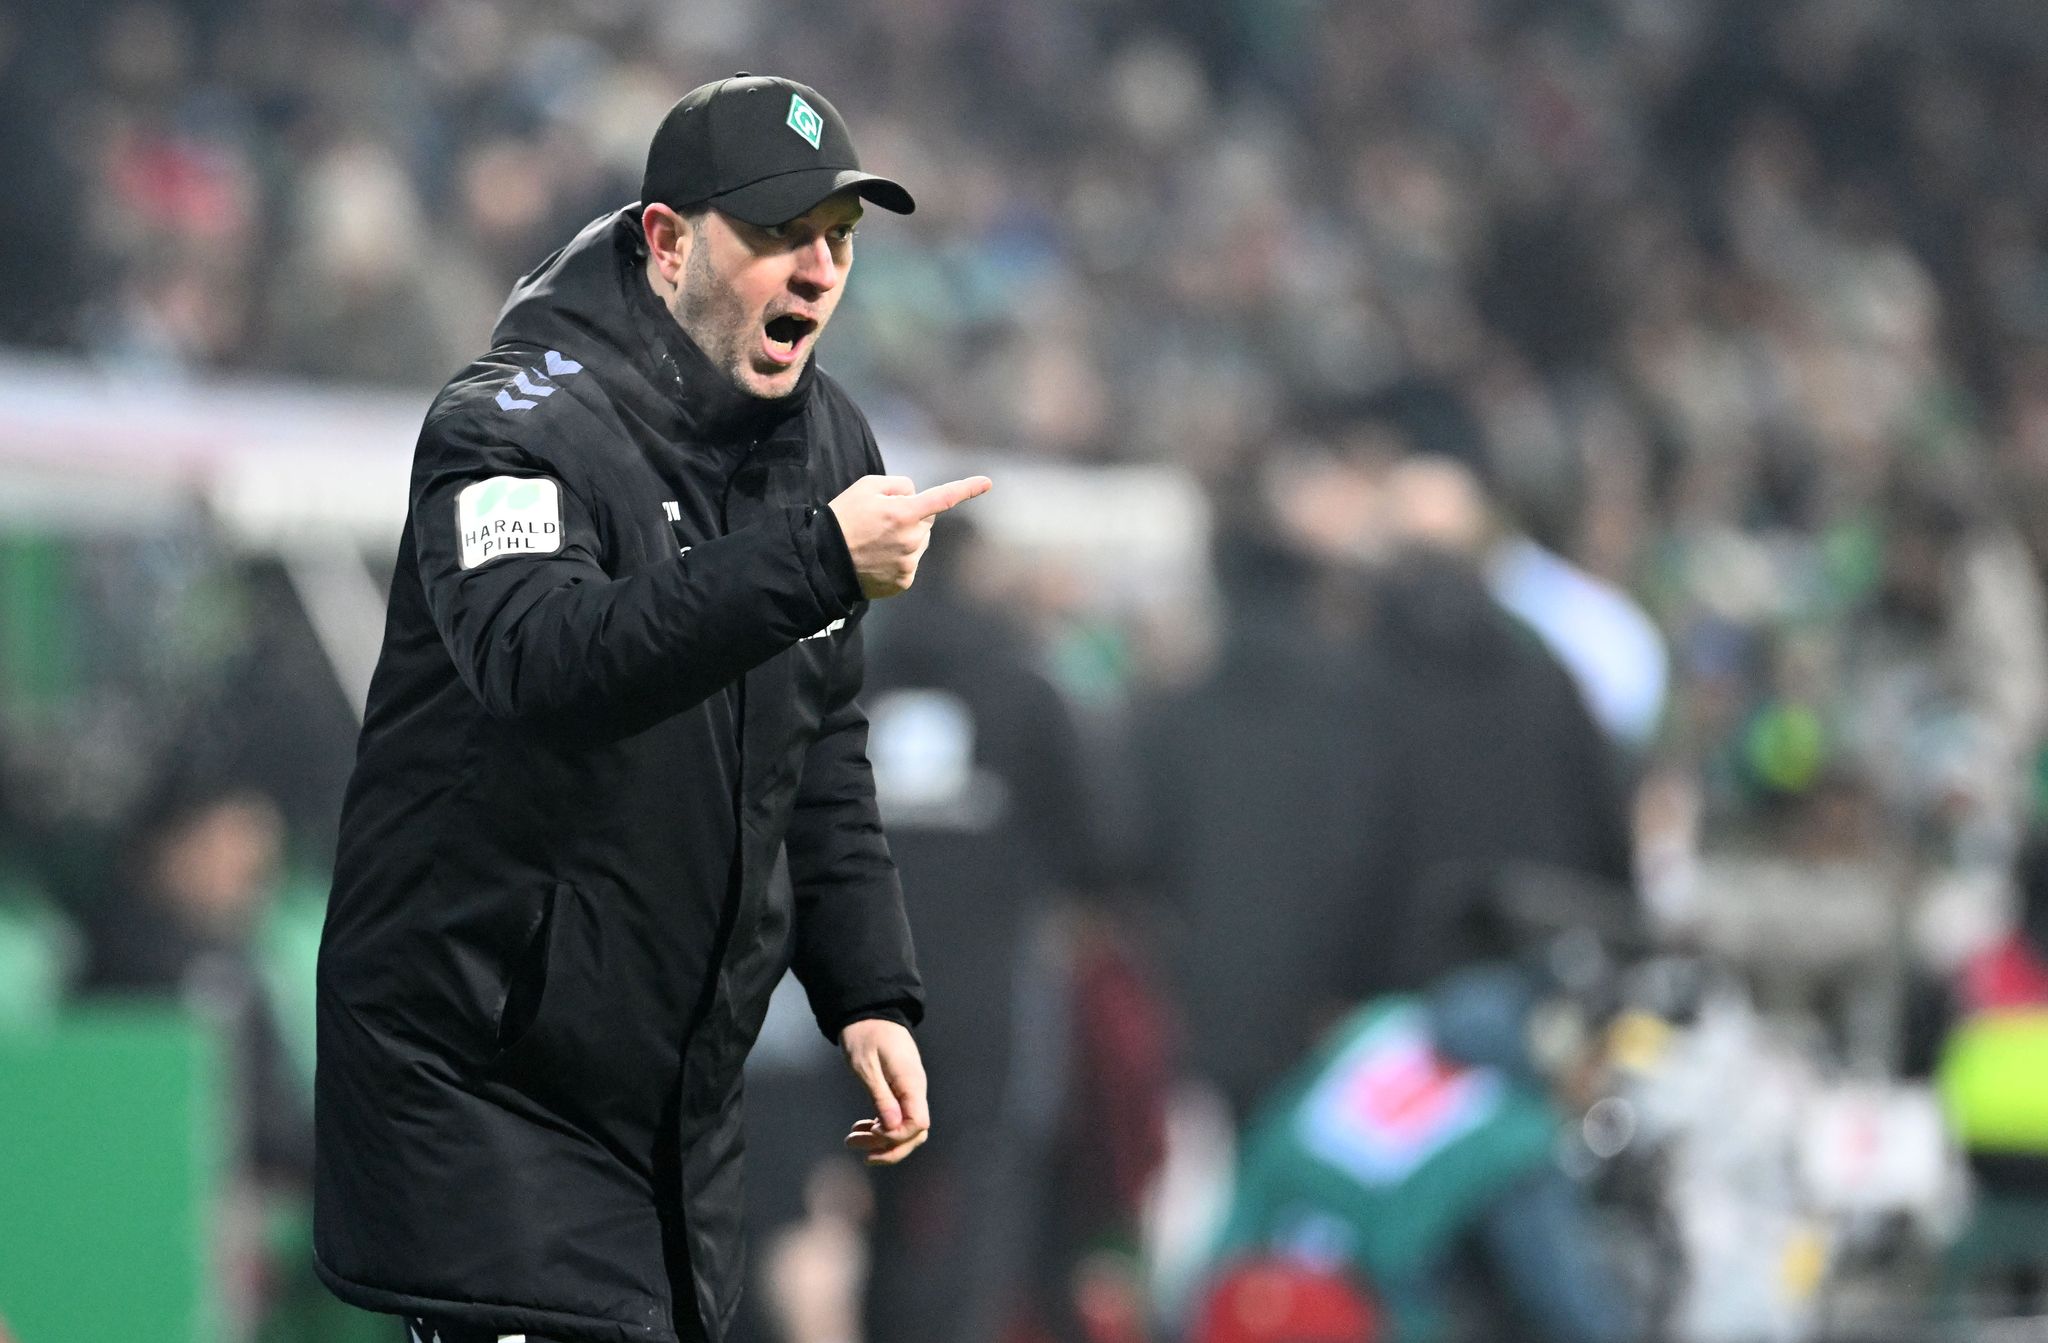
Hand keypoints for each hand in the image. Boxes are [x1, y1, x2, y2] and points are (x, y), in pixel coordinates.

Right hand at [827, 475, 992, 599]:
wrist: (824, 559)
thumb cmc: (844, 518)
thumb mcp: (866, 486)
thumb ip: (899, 485)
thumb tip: (916, 495)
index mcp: (905, 512)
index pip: (943, 498)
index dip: (967, 489)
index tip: (987, 482)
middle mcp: (912, 539)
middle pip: (926, 521)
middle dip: (912, 517)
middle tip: (882, 521)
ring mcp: (910, 562)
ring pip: (919, 543)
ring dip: (905, 538)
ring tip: (875, 542)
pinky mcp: (904, 581)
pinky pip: (910, 563)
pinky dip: (899, 559)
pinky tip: (877, 559)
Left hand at [839, 1017, 929, 1165]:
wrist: (869, 1013)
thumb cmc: (865, 1036)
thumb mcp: (866, 1066)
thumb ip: (881, 1097)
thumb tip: (892, 1129)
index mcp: (911, 1082)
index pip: (917, 1124)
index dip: (896, 1137)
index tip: (871, 1131)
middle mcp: (915, 1089)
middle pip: (914, 1133)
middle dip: (888, 1148)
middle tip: (855, 1147)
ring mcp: (910, 1091)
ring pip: (905, 1129)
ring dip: (880, 1140)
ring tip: (851, 1139)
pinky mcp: (901, 1091)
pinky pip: (897, 1118)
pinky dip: (880, 1128)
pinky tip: (861, 1128)